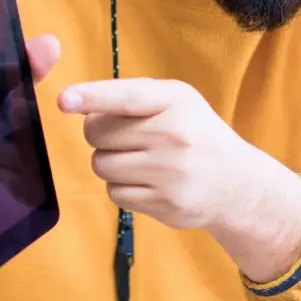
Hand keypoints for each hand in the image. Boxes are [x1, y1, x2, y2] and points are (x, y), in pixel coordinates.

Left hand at [58, 77, 300, 282]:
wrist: (236, 183)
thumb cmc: (196, 134)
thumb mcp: (177, 102)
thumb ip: (133, 96)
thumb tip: (78, 104)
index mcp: (176, 101)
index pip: (126, 97)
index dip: (92, 97)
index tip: (64, 100)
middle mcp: (174, 135)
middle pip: (98, 134)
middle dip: (102, 136)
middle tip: (128, 138)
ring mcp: (170, 173)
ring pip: (101, 165)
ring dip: (110, 163)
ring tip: (139, 161)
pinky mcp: (165, 204)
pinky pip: (114, 193)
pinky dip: (122, 188)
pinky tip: (147, 182)